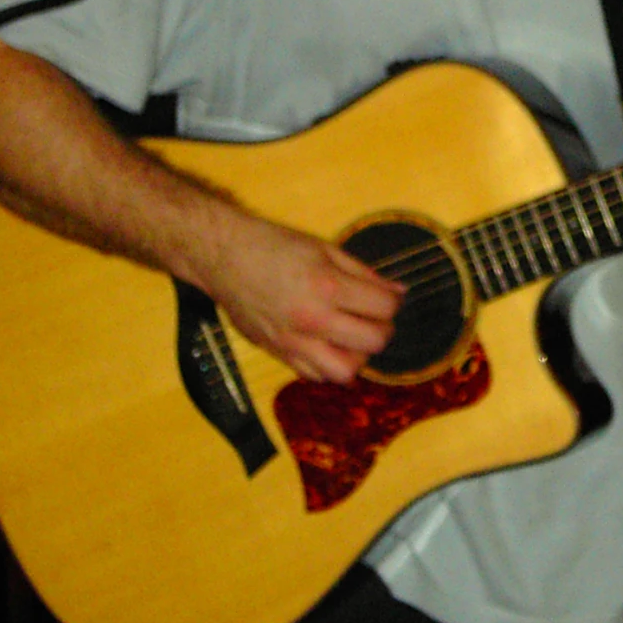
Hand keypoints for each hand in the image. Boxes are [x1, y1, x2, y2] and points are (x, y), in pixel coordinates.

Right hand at [182, 207, 402, 384]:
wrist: (224, 256)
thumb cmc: (273, 246)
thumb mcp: (325, 249)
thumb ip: (364, 273)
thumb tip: (397, 292)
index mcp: (328, 287)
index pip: (384, 308)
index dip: (394, 302)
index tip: (388, 297)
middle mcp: (313, 320)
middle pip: (373, 342)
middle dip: (383, 329)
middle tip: (376, 317)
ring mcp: (294, 342)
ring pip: (345, 371)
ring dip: (358, 355)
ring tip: (353, 336)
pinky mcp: (277, 354)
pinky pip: (314, 376)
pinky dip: (329, 366)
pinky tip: (329, 346)